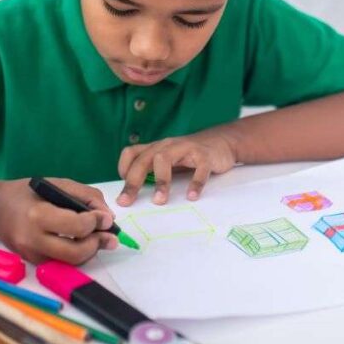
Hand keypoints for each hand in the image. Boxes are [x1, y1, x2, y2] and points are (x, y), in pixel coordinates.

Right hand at [0, 177, 117, 263]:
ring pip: (71, 263)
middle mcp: (32, 240)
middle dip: (96, 244)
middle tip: (107, 235)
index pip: (75, 226)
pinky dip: (75, 254)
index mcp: (37, 215)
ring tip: (95, 237)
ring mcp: (31, 255)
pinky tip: (78, 241)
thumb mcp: (57, 184)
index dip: (96, 222)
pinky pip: (61, 263)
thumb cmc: (26, 193)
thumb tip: (108, 217)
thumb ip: (86, 196)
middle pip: (75, 253)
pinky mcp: (32, 263)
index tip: (104, 217)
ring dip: (89, 251)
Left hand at [116, 133, 237, 205]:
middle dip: (133, 181)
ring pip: (165, 159)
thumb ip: (153, 172)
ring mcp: (185, 148)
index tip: (123, 190)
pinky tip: (192, 196)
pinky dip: (195, 183)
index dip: (123, 169)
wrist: (221, 142)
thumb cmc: (190, 156)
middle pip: (143, 159)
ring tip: (159, 201)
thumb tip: (134, 194)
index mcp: (156, 148)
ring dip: (160, 181)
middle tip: (127, 201)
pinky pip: (199, 168)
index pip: (131, 153)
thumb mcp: (168, 161)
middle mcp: (167, 146)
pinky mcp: (205, 155)